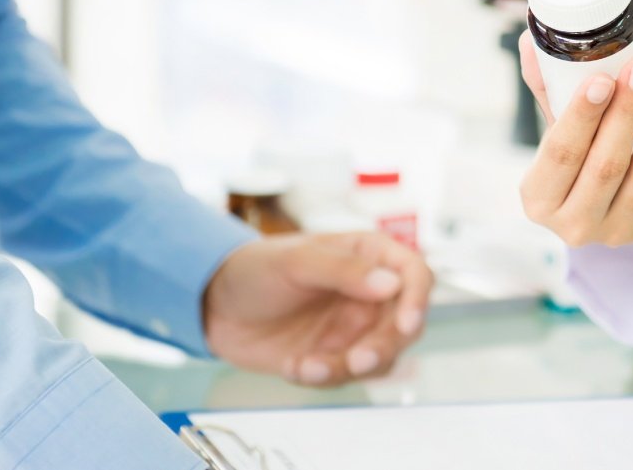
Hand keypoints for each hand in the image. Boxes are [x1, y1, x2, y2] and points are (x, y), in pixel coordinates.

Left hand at [203, 232, 432, 386]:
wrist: (214, 307)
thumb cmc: (256, 269)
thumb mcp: (296, 261)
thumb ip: (344, 270)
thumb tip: (392, 283)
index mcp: (369, 255)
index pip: (414, 273)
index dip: (418, 298)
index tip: (406, 323)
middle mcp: (370, 292)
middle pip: (406, 324)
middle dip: (383, 346)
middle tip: (354, 360)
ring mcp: (355, 327)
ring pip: (382, 356)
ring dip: (349, 368)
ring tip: (307, 366)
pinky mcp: (336, 356)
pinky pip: (348, 376)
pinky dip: (325, 378)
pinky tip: (294, 366)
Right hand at [517, 31, 632, 247]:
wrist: (606, 200)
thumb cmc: (575, 154)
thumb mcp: (554, 127)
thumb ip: (547, 88)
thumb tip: (534, 39)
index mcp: (539, 199)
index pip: (561, 155)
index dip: (582, 117)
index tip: (600, 79)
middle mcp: (575, 225)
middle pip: (607, 165)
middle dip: (628, 110)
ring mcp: (618, 231)